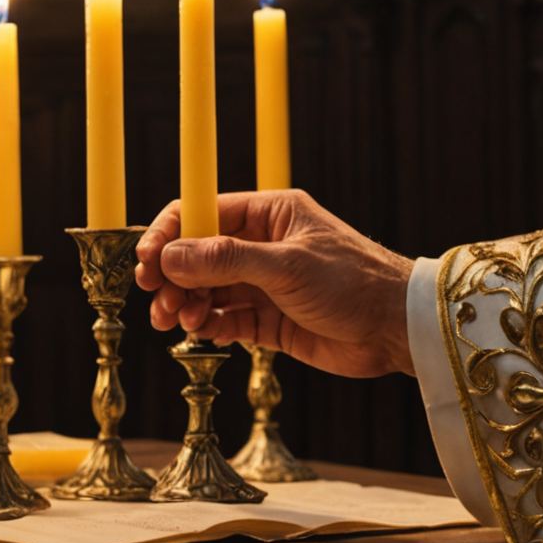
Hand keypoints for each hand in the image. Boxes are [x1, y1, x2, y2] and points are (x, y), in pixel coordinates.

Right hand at [134, 189, 414, 378]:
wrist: (396, 330)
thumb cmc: (354, 282)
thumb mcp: (287, 265)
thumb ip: (226, 259)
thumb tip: (171, 255)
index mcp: (269, 214)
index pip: (202, 213)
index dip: (170, 234)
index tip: (147, 260)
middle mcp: (262, 245)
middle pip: (197, 254)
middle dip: (172, 275)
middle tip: (156, 297)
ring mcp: (264, 283)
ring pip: (206, 288)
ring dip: (184, 302)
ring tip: (173, 319)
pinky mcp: (268, 320)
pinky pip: (225, 318)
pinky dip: (207, 324)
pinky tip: (199, 329)